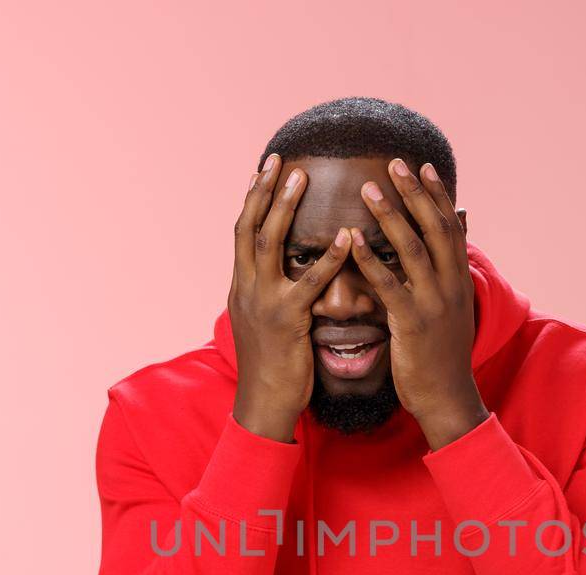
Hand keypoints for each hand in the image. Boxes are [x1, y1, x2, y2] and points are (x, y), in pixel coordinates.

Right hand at [228, 154, 352, 442]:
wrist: (264, 404)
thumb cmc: (273, 367)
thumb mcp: (265, 323)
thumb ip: (272, 293)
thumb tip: (284, 272)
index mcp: (242, 287)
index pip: (243, 232)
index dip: (252, 199)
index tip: (263, 169)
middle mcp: (246, 288)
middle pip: (249, 227)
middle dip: (263, 191)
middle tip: (279, 160)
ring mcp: (262, 303)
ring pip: (268, 244)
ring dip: (283, 207)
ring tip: (301, 178)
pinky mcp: (286, 321)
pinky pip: (308, 283)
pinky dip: (326, 258)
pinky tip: (344, 237)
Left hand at [348, 159, 484, 448]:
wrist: (447, 398)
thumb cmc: (442, 355)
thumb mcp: (451, 310)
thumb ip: (447, 275)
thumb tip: (451, 246)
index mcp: (458, 280)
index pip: (450, 227)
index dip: (436, 196)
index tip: (422, 166)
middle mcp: (450, 285)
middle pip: (434, 228)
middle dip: (414, 194)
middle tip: (395, 162)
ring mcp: (433, 303)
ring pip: (412, 250)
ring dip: (390, 216)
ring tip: (369, 189)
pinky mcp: (412, 324)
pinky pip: (389, 286)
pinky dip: (370, 260)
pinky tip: (350, 240)